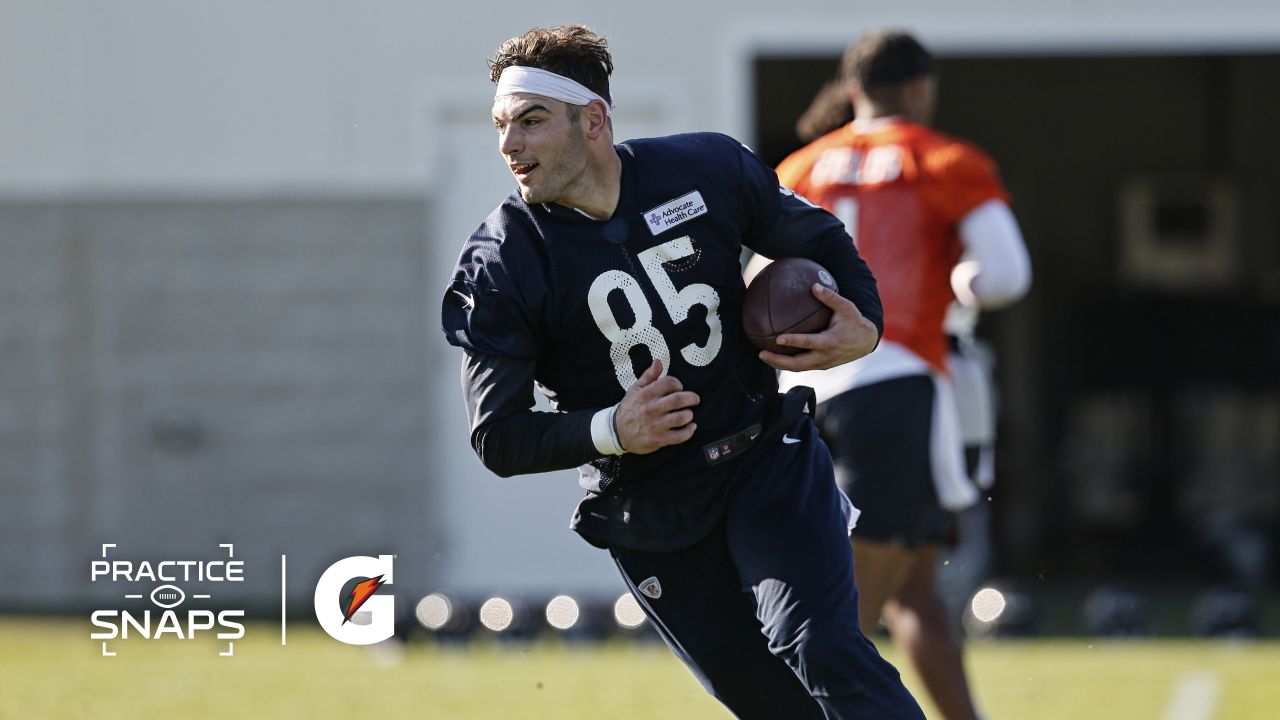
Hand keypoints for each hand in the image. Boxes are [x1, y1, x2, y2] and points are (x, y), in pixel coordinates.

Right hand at [615, 359, 699, 453]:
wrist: (617, 432)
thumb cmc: (629, 408)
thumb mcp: (635, 389)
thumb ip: (649, 376)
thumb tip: (658, 361)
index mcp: (645, 395)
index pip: (669, 383)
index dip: (678, 384)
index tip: (679, 388)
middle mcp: (650, 409)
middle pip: (678, 400)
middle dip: (691, 398)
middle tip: (695, 399)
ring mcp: (655, 426)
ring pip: (680, 418)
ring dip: (689, 415)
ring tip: (688, 414)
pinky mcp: (658, 440)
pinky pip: (679, 436)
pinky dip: (689, 431)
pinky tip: (691, 427)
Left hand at [758, 283, 878, 370]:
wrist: (867, 342)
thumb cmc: (855, 322)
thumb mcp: (846, 307)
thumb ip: (830, 297)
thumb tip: (814, 285)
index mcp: (830, 342)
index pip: (808, 343)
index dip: (793, 342)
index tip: (778, 339)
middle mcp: (825, 356)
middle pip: (797, 364)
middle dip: (778, 361)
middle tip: (761, 353)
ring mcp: (823, 364)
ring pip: (798, 368)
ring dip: (780, 364)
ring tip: (763, 355)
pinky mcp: (822, 366)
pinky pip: (803, 366)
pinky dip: (789, 363)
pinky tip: (777, 356)